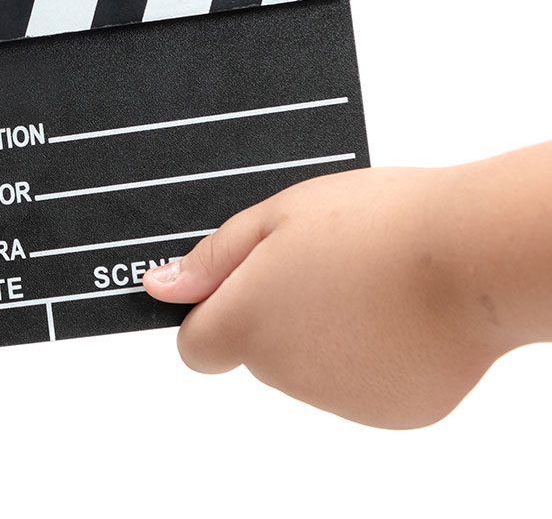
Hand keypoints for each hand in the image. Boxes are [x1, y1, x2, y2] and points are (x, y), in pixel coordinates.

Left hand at [143, 165, 502, 428]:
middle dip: (275, 311)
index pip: (196, 347)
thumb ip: (213, 259)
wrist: (469, 255)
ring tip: (366, 279)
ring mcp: (338, 399)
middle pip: (256, 349)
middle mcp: (283, 373)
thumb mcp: (276, 216)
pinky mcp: (390, 412)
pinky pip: (360, 384)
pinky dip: (369, 355)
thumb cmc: (374, 222)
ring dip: (322, 332)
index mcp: (247, 323)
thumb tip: (159, 287)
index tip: (241, 282)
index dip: (211, 312)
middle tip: (320, 260)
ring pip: (308, 367)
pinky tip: (395, 312)